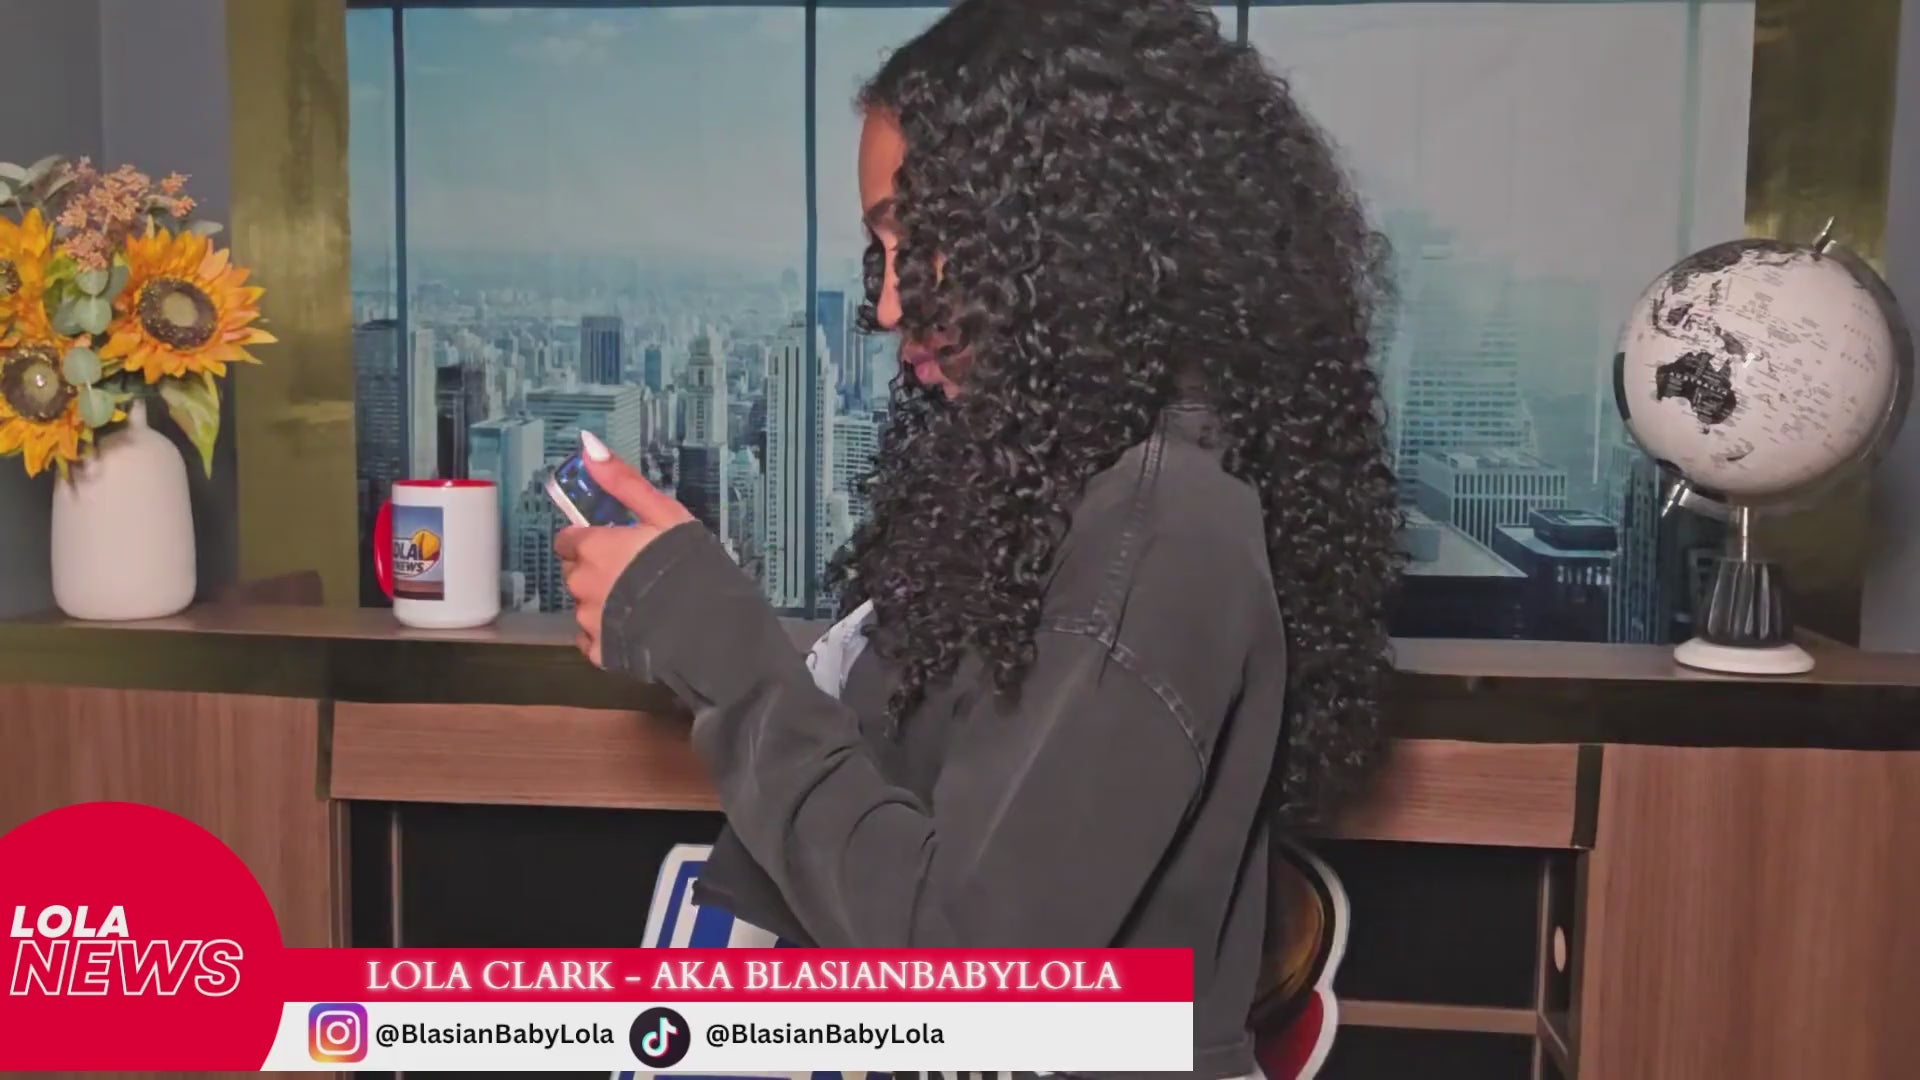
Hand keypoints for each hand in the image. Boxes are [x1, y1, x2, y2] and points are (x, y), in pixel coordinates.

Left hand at [554, 432, 694, 666]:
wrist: (706, 624)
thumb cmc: (685, 562)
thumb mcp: (663, 513)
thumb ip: (623, 482)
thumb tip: (587, 444)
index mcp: (593, 548)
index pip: (568, 539)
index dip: (588, 539)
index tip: (614, 543)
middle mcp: (581, 584)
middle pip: (575, 572)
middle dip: (594, 570)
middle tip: (631, 573)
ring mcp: (588, 622)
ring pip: (584, 606)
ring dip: (601, 602)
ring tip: (638, 603)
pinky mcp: (600, 652)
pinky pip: (592, 641)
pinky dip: (606, 635)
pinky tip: (632, 630)